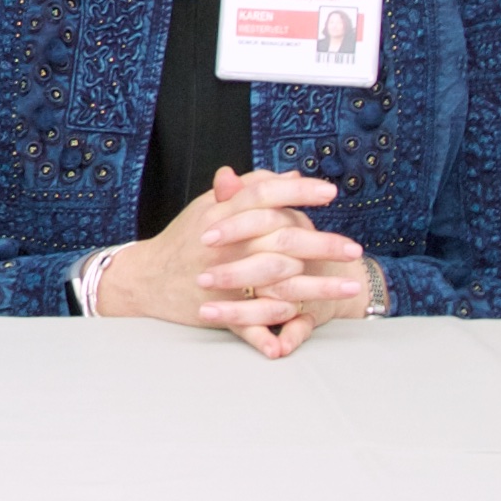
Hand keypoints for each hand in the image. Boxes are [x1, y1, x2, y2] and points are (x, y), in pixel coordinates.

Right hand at [92, 171, 373, 355]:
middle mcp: (225, 245)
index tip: (331, 192)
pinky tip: (303, 321)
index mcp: (221, 214)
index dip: (299, 191)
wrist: (146, 279)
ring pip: (277, 281)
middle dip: (323, 244)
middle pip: (281, 239)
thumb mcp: (209, 206)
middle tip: (354, 248)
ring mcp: (222, 279)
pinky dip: (273, 325)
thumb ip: (247, 190)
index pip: (265, 194)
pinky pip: (251, 320)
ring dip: (317, 287)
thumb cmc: (183, 239)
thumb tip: (289, 176)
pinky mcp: (220, 308)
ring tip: (348, 287)